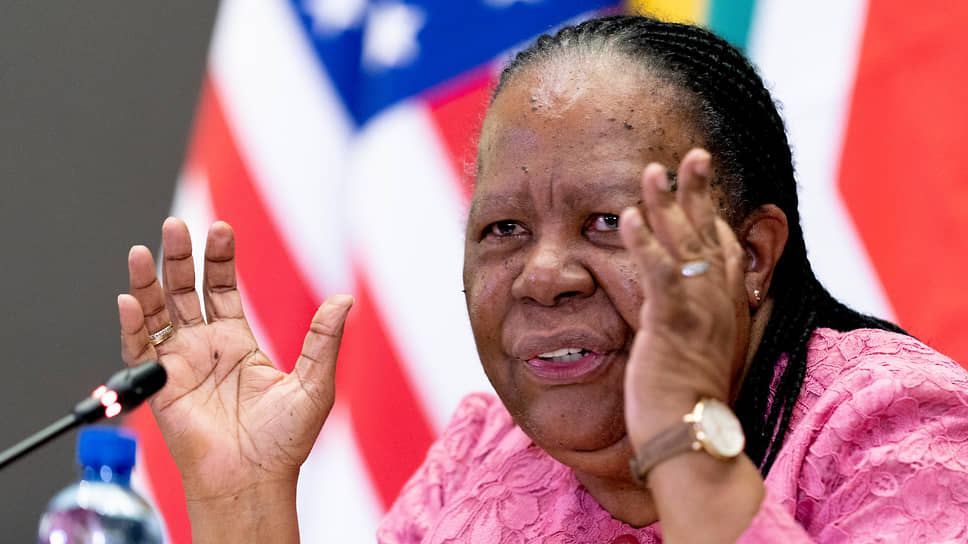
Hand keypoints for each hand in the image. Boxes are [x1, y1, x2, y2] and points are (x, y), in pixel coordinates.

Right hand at [118, 218, 352, 502]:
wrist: (254, 480)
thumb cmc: (284, 442)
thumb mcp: (313, 383)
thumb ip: (323, 339)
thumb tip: (345, 298)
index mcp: (237, 343)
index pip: (222, 289)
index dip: (220, 260)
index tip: (221, 229)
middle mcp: (205, 349)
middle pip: (185, 292)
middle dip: (180, 258)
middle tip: (177, 226)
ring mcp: (179, 365)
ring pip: (157, 313)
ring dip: (149, 282)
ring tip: (146, 250)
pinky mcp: (160, 387)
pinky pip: (140, 351)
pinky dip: (134, 325)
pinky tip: (134, 299)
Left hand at [619, 149, 748, 445]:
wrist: (691, 442)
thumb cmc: (686, 410)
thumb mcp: (696, 362)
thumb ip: (689, 333)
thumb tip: (677, 327)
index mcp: (726, 313)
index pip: (724, 254)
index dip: (713, 219)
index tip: (703, 194)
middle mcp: (719, 305)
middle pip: (710, 234)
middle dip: (699, 191)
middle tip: (692, 155)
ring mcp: (698, 312)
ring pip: (684, 244)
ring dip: (667, 203)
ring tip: (652, 169)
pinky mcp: (672, 323)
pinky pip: (658, 272)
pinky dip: (644, 242)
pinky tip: (626, 216)